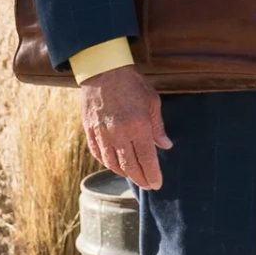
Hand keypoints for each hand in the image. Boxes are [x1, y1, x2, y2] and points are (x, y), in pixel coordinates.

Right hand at [81, 66, 172, 189]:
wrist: (104, 70)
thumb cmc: (132, 83)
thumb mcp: (152, 101)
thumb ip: (158, 126)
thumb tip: (166, 145)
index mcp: (138, 126)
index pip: (146, 159)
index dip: (152, 174)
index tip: (157, 183)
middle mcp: (119, 134)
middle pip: (129, 166)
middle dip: (140, 178)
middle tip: (148, 185)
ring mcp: (102, 134)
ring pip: (112, 163)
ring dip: (124, 174)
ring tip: (134, 176)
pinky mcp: (90, 131)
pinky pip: (98, 154)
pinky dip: (107, 163)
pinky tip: (115, 165)